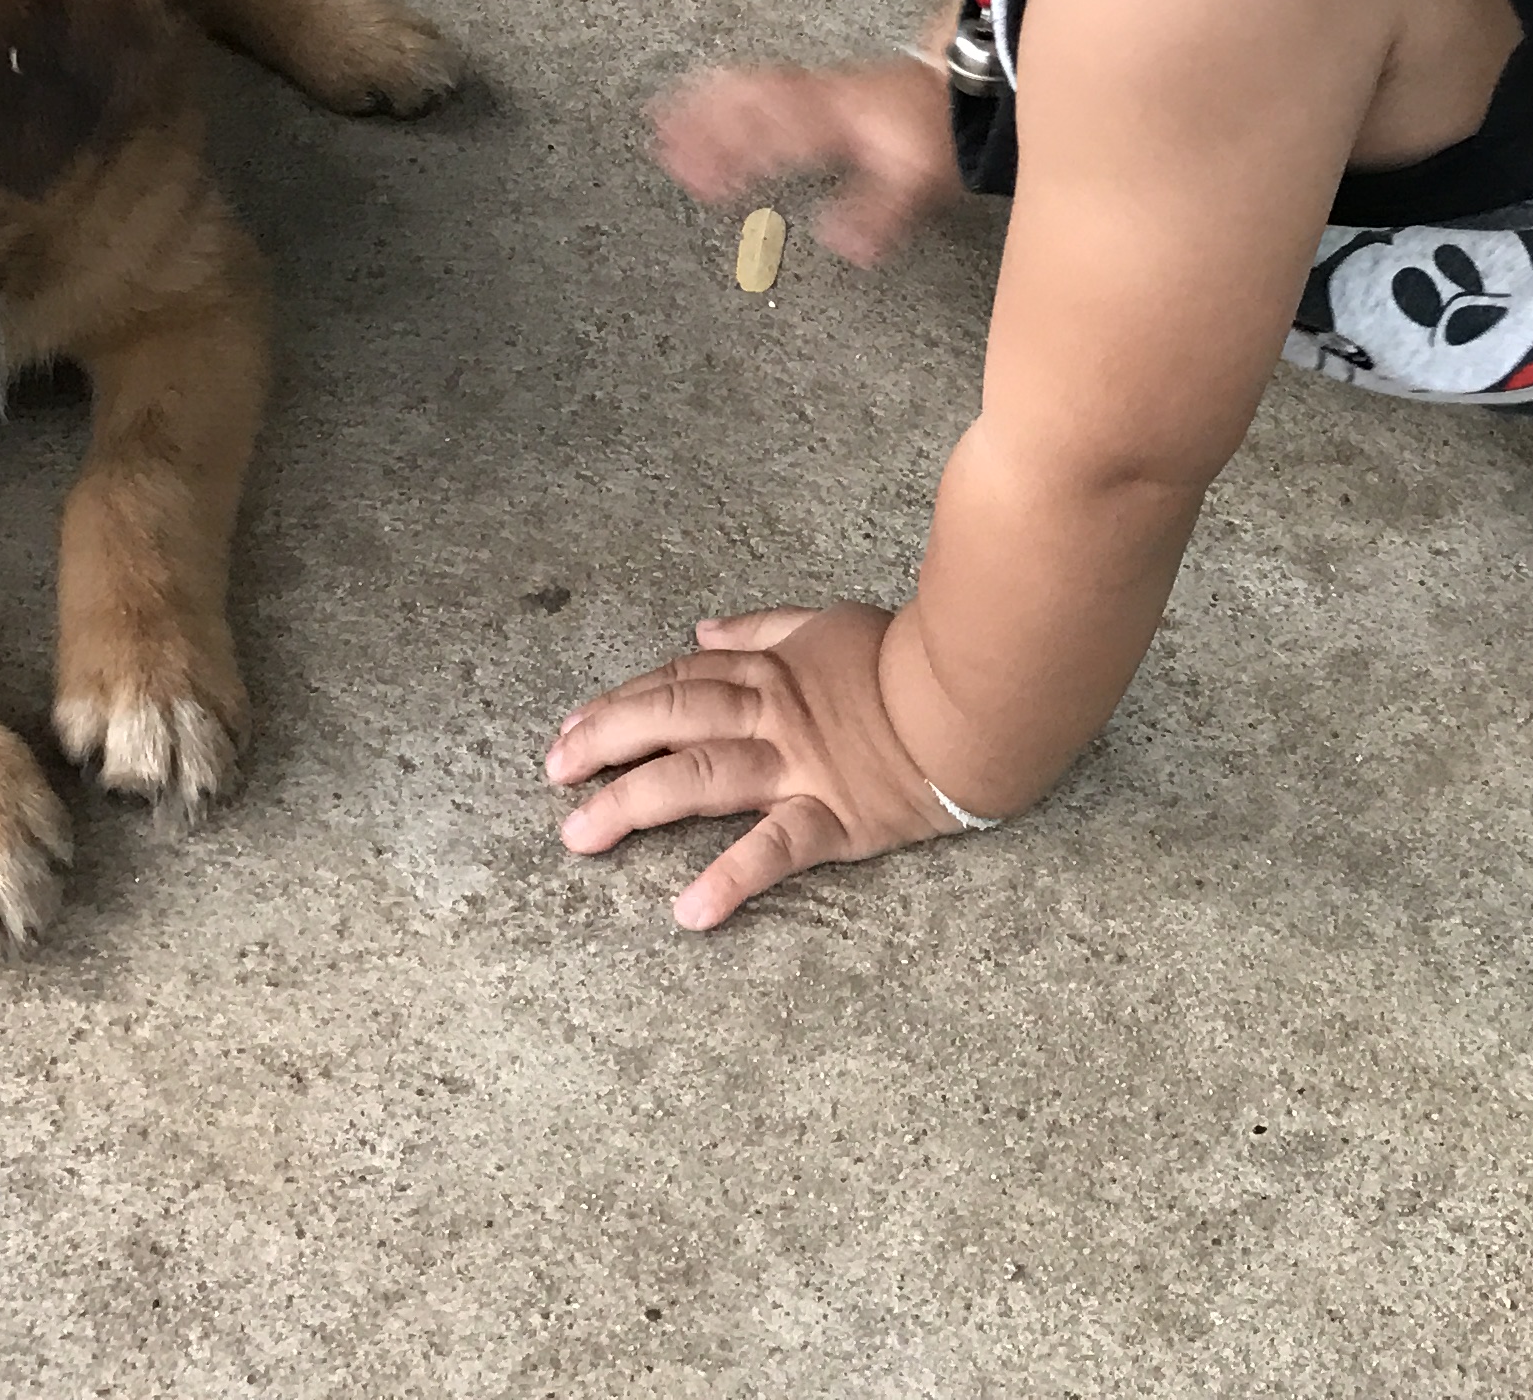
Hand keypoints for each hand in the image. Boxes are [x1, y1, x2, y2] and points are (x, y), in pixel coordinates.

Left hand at [543, 603, 969, 928]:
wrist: (979, 695)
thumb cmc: (908, 660)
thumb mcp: (829, 623)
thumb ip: (764, 629)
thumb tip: (701, 630)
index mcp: (770, 672)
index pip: (680, 681)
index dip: (621, 702)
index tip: (572, 726)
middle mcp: (772, 716)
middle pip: (672, 720)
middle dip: (604, 743)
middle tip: (553, 773)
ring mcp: (800, 767)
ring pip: (701, 778)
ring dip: (635, 805)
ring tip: (581, 835)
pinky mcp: (836, 818)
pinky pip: (776, 848)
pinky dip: (732, 878)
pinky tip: (690, 910)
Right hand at [651, 57, 959, 264]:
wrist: (966, 83)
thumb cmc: (934, 134)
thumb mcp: (912, 180)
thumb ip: (874, 213)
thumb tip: (837, 245)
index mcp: (829, 121)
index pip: (768, 134)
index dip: (729, 153)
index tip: (695, 174)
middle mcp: (814, 101)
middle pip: (746, 104)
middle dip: (700, 122)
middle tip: (658, 135)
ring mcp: (816, 91)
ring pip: (749, 89)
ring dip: (707, 103)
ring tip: (666, 115)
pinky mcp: (822, 91)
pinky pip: (765, 84)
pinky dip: (733, 92)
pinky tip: (719, 103)